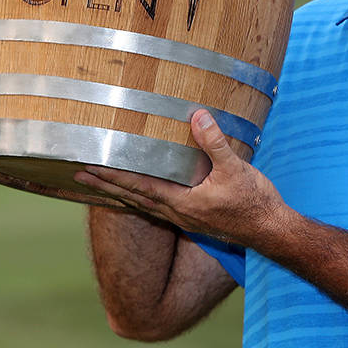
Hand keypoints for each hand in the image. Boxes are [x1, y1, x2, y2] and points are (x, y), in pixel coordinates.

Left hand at [74, 110, 286, 246]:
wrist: (271, 230)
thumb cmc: (254, 202)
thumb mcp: (235, 168)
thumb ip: (214, 142)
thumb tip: (197, 116)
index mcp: (182, 203)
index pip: (138, 187)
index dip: (112, 175)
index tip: (88, 166)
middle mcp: (177, 213)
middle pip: (131, 199)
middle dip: (104, 186)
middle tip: (77, 175)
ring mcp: (184, 218)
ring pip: (141, 205)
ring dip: (118, 194)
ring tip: (98, 184)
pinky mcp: (193, 218)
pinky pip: (156, 207)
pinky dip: (138, 199)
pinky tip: (137, 194)